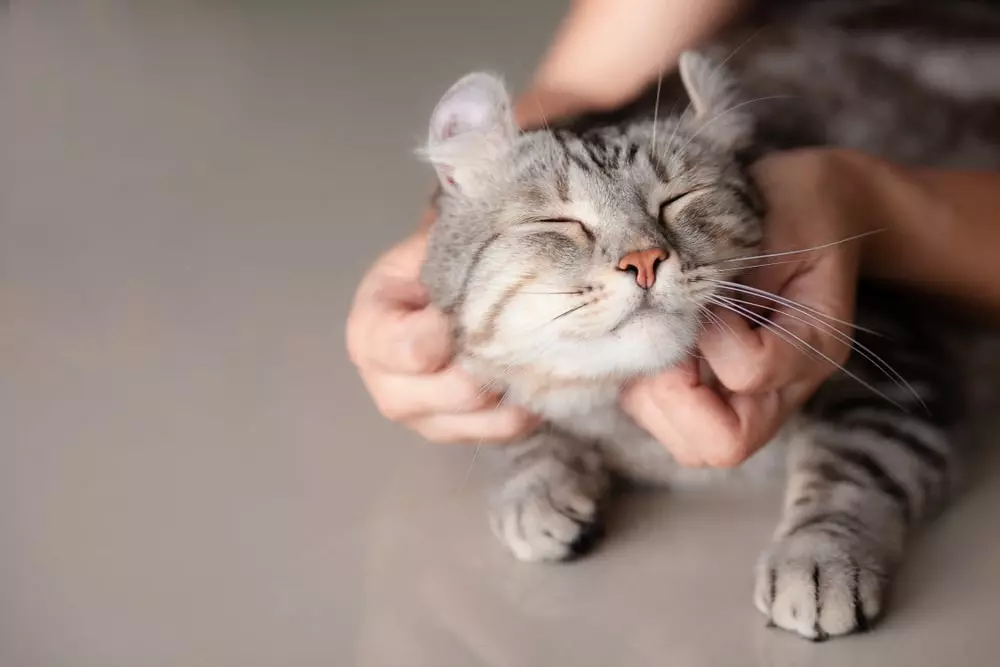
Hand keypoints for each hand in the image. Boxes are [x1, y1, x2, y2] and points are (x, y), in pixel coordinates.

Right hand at [346, 210, 539, 444]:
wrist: (432, 296)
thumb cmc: (431, 267)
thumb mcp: (431, 247)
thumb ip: (451, 250)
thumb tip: (501, 248)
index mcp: (370, 334)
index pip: (413, 348)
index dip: (453, 327)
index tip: (481, 300)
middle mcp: (388, 387)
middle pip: (456, 391)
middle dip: (496, 356)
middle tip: (525, 323)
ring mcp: (423, 420)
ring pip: (486, 418)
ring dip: (517, 383)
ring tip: (537, 347)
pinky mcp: (456, 435)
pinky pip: (504, 431)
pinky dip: (528, 404)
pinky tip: (537, 372)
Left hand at [622, 149, 870, 466]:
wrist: (809, 210)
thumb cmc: (796, 210)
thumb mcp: (780, 225)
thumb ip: (736, 275)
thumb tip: (676, 314)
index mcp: (811, 348)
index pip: (750, 374)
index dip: (717, 335)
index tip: (713, 294)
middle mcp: (781, 390)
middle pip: (721, 445)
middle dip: (674, 392)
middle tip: (664, 334)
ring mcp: (743, 400)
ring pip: (687, 443)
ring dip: (653, 392)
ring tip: (657, 334)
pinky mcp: (706, 392)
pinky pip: (662, 418)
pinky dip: (642, 386)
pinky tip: (650, 338)